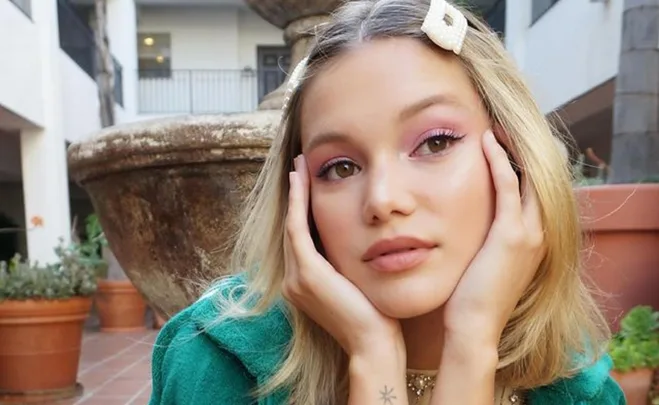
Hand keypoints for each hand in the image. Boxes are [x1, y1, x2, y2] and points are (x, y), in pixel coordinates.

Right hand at [282, 155, 404, 357]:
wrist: (374, 345)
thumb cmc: (376, 317)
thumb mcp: (357, 284)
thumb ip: (348, 264)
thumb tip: (360, 239)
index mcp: (304, 285)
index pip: (300, 239)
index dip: (301, 209)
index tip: (307, 183)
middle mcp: (293, 282)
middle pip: (291, 228)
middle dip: (295, 196)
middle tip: (299, 167)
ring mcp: (296, 279)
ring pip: (292, 224)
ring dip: (295, 193)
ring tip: (299, 167)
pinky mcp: (307, 273)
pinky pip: (297, 228)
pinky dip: (298, 202)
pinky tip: (302, 180)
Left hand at [443, 130, 546, 343]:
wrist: (473, 326)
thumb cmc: (470, 296)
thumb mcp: (483, 260)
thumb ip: (483, 237)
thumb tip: (464, 219)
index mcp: (532, 239)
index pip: (532, 190)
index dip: (520, 163)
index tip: (500, 141)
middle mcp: (538, 233)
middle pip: (537, 178)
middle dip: (521, 150)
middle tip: (501, 125)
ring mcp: (529, 234)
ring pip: (528, 176)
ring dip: (513, 148)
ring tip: (496, 126)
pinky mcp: (511, 235)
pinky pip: (509, 186)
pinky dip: (500, 161)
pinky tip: (487, 141)